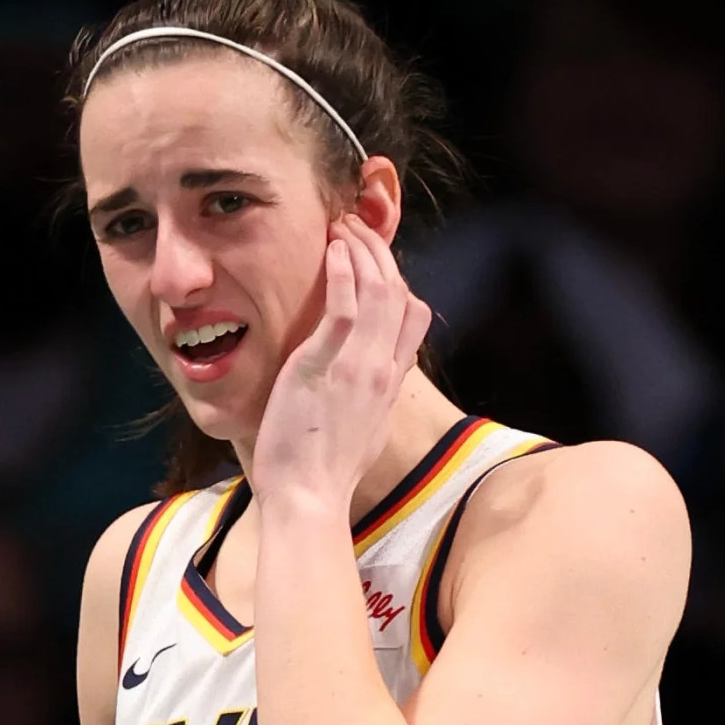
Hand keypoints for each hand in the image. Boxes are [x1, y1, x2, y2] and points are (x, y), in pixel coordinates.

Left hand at [250, 213, 433, 508]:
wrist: (309, 498)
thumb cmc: (324, 473)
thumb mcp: (363, 431)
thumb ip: (371, 398)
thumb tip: (372, 382)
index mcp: (390, 383)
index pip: (414, 316)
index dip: (398, 281)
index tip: (374, 263)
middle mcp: (382, 369)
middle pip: (398, 292)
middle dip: (379, 252)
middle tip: (354, 228)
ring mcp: (356, 366)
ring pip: (378, 291)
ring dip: (362, 250)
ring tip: (342, 226)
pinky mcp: (322, 366)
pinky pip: (343, 309)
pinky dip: (343, 272)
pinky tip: (334, 250)